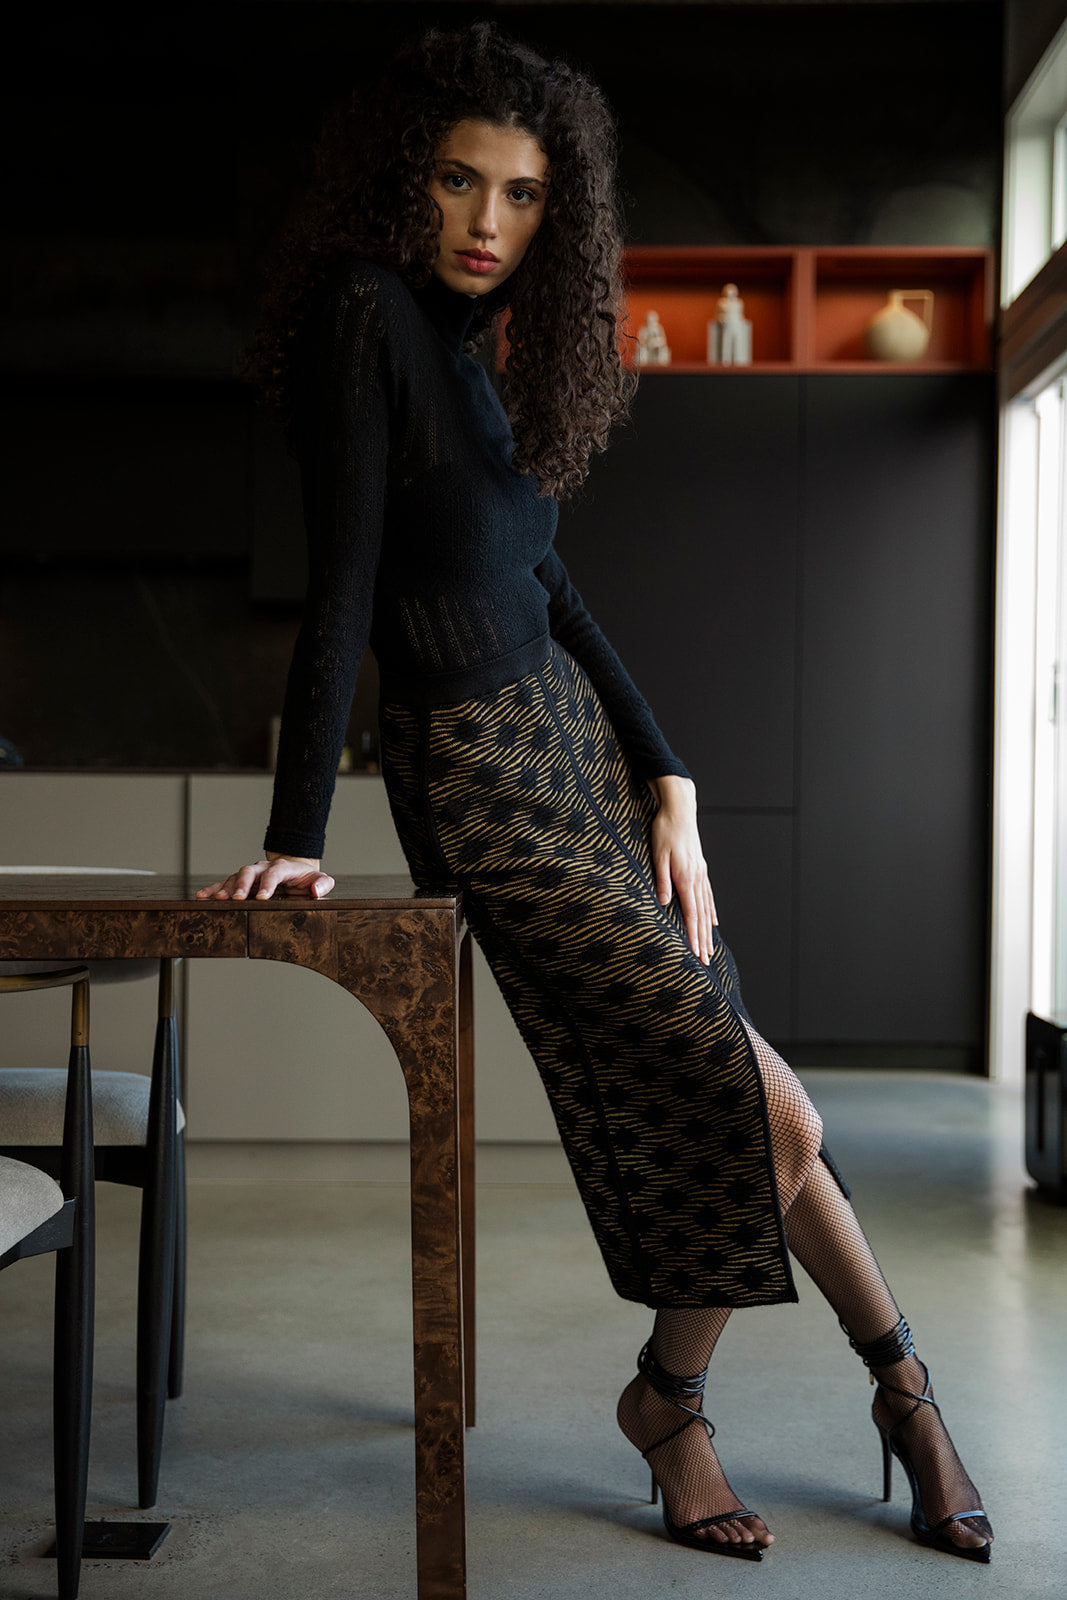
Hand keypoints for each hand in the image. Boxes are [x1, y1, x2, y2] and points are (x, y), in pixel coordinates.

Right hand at [195, 853, 335, 901]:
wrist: (296, 872)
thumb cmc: (307, 878)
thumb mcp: (319, 879)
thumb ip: (322, 884)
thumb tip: (316, 890)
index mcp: (283, 867)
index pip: (275, 872)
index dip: (268, 883)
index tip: (262, 897)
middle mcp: (264, 868)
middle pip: (250, 871)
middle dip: (242, 884)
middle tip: (236, 898)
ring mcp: (251, 875)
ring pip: (235, 877)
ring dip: (225, 888)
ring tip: (218, 899)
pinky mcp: (242, 882)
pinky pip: (225, 884)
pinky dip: (213, 889)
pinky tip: (203, 896)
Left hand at [648, 776, 716, 964]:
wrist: (680, 810)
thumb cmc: (664, 830)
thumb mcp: (657, 854)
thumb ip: (661, 880)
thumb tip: (664, 903)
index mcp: (685, 877)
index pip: (690, 914)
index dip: (693, 936)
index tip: (696, 954)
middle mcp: (697, 878)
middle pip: (701, 916)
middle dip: (703, 941)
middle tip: (706, 962)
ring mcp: (701, 874)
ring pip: (707, 908)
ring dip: (708, 931)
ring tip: (711, 948)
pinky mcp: (701, 869)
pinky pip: (708, 895)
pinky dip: (711, 911)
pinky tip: (713, 922)